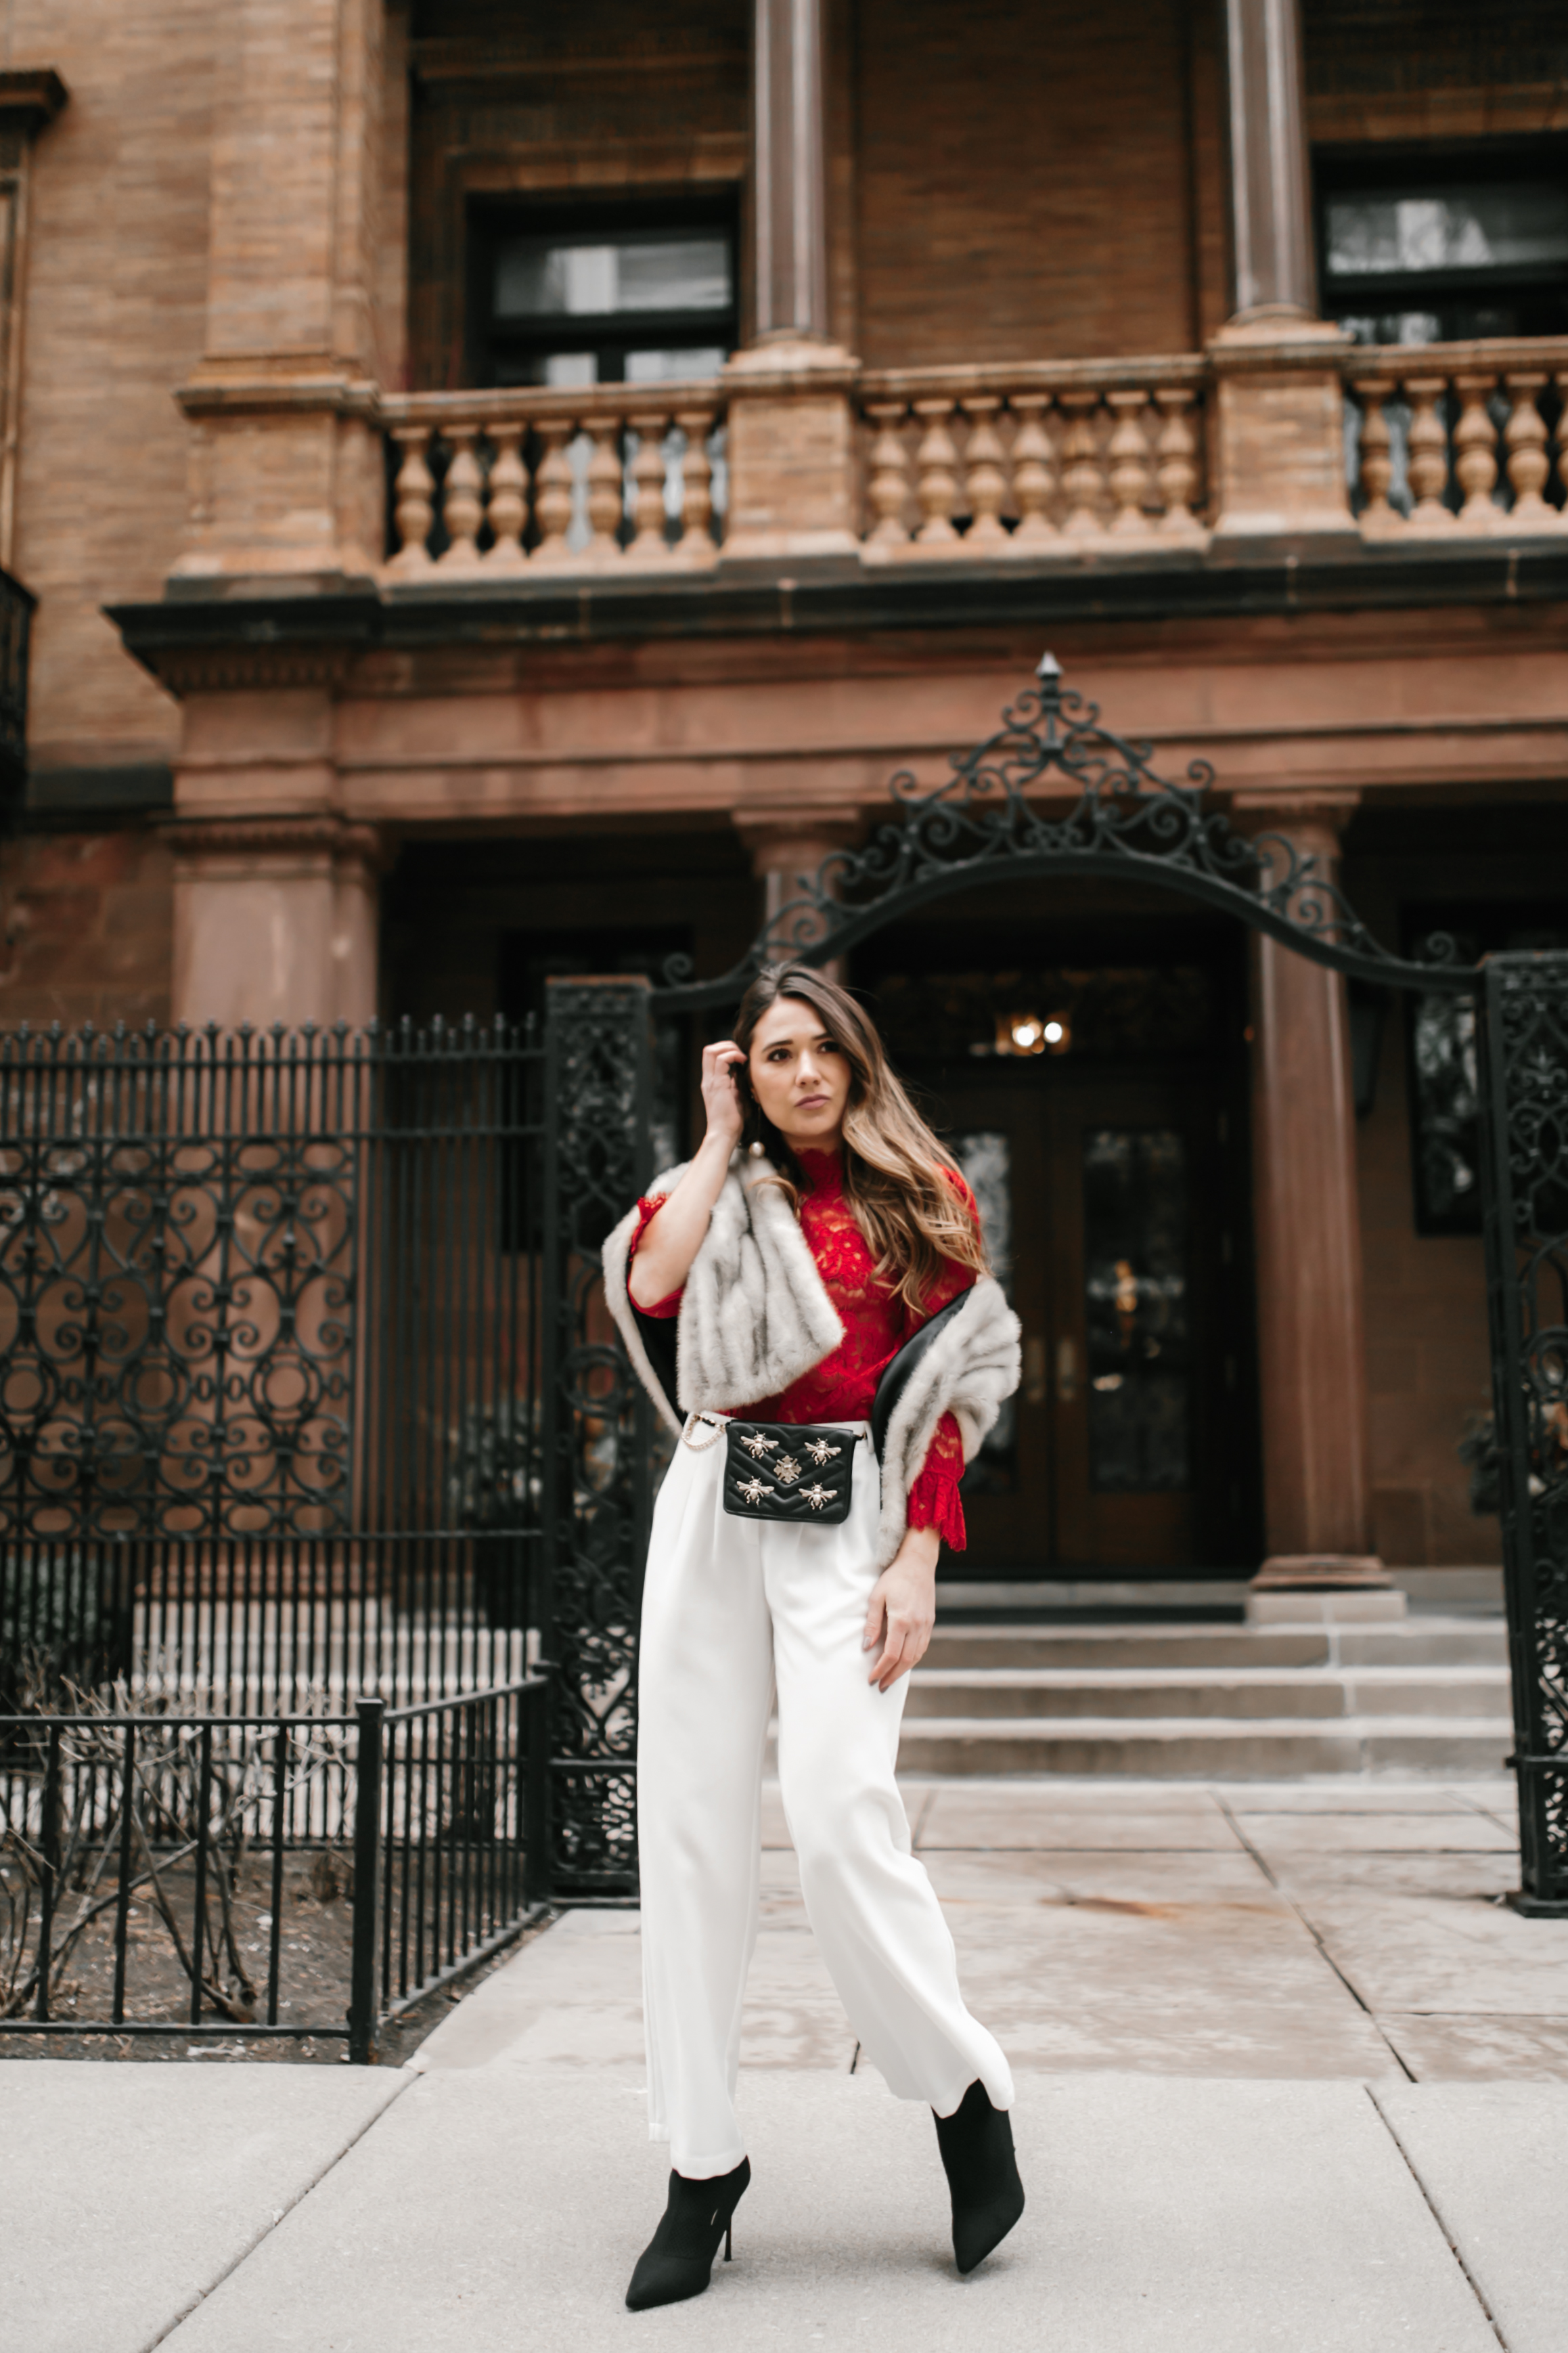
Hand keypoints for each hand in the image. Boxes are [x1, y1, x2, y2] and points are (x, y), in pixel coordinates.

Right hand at [700, 1039, 746, 1153]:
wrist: (724, 1134)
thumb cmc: (731, 1121)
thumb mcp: (734, 1097)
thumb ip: (735, 1085)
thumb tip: (743, 1075)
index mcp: (711, 1082)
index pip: (711, 1057)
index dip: (725, 1050)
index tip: (740, 1057)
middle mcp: (708, 1080)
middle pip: (708, 1050)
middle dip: (726, 1045)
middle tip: (741, 1054)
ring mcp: (711, 1081)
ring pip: (712, 1051)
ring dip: (730, 1048)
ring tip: (742, 1057)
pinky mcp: (718, 1084)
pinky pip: (722, 1060)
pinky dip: (734, 1056)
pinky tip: (743, 1062)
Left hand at [863, 1526, 938, 1691]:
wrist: (918, 1564)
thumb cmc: (894, 1578)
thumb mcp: (876, 1597)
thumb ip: (872, 1623)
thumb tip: (867, 1647)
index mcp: (901, 1619)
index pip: (891, 1654)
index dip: (881, 1669)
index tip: (872, 1678)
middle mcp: (916, 1625)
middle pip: (905, 1660)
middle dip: (892, 1675)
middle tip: (881, 1686)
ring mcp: (926, 1624)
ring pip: (916, 1656)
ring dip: (903, 1670)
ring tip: (891, 1678)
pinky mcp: (930, 1622)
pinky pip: (922, 1647)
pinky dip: (913, 1659)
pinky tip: (904, 1662)